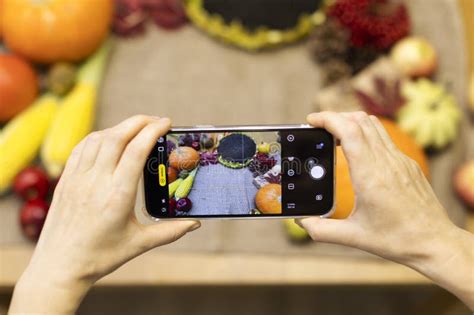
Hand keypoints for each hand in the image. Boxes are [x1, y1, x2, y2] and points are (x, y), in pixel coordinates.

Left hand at [10, 116, 199, 313]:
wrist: (59, 267)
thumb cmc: (99, 257)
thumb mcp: (139, 244)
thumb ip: (170, 232)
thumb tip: (195, 223)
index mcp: (117, 196)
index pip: (136, 150)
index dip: (153, 130)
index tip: (166, 123)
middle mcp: (96, 182)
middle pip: (117, 136)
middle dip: (139, 121)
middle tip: (156, 120)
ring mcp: (77, 179)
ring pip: (98, 138)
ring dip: (119, 127)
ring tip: (136, 128)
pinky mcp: (65, 180)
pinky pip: (81, 148)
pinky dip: (99, 137)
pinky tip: (109, 139)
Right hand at [298, 111, 472, 308]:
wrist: (435, 243)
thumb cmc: (397, 240)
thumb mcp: (354, 237)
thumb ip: (322, 231)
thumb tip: (301, 222)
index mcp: (370, 175)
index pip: (348, 130)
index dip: (327, 119)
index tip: (311, 120)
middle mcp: (386, 162)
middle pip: (360, 120)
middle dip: (335, 117)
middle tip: (319, 127)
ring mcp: (400, 161)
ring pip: (374, 125)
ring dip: (351, 122)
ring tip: (335, 135)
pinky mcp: (408, 165)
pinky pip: (384, 138)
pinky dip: (366, 134)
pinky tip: (358, 152)